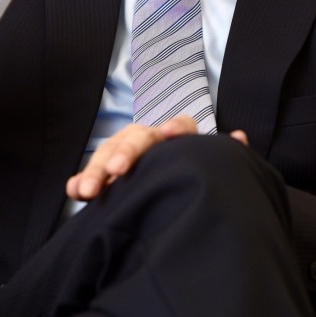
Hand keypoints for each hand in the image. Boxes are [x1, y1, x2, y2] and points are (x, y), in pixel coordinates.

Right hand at [66, 117, 248, 201]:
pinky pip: (93, 172)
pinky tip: (74, 191)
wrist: (175, 183)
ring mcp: (126, 152)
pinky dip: (82, 180)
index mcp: (177, 136)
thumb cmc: (193, 172)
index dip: (173, 129)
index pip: (179, 125)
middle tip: (117, 172)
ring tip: (86, 191)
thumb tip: (241, 138)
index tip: (167, 134)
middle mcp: (149, 139)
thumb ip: (223, 153)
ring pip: (109, 153)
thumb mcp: (210, 164)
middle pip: (135, 139)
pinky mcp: (108, 170)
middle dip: (124, 153)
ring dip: (96, 170)